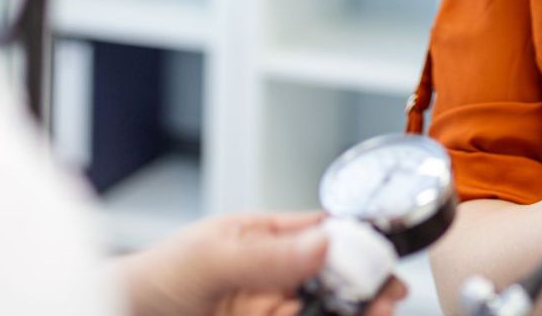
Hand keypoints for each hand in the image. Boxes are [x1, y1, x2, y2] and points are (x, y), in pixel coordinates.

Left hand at [117, 212, 408, 315]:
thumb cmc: (152, 280)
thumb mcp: (210, 258)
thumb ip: (267, 253)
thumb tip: (324, 241)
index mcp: (267, 238)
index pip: (323, 233)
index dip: (356, 240)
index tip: (383, 252)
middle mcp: (276, 276)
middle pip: (334, 279)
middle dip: (365, 284)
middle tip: (389, 293)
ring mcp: (270, 310)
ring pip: (326, 310)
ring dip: (355, 311)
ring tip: (377, 310)